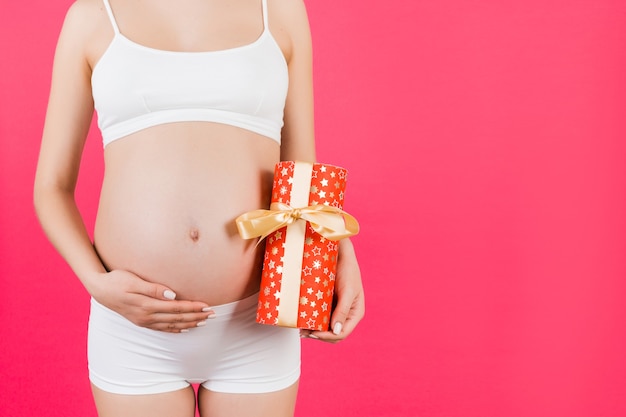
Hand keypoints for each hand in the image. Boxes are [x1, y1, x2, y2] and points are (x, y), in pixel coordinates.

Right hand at [90, 269, 214, 332]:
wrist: (99, 289)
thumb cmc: (117, 280)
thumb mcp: (133, 280)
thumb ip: (153, 288)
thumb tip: (173, 295)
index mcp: (147, 305)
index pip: (177, 308)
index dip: (194, 308)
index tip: (208, 306)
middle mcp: (147, 316)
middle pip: (178, 318)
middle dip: (196, 317)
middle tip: (213, 315)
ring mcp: (143, 320)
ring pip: (172, 325)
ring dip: (189, 324)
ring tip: (204, 322)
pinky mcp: (141, 321)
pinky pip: (161, 328)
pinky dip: (175, 329)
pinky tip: (184, 329)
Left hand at [301, 238, 364, 342]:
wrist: (339, 253)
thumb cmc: (347, 270)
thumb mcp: (347, 291)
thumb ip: (343, 311)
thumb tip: (337, 331)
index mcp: (355, 313)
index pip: (342, 333)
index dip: (328, 336)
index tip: (314, 333)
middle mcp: (346, 314)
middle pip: (334, 333)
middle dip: (320, 336)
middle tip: (304, 332)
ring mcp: (337, 309)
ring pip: (326, 327)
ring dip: (314, 330)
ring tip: (301, 329)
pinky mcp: (328, 303)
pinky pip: (320, 316)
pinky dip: (313, 320)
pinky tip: (303, 320)